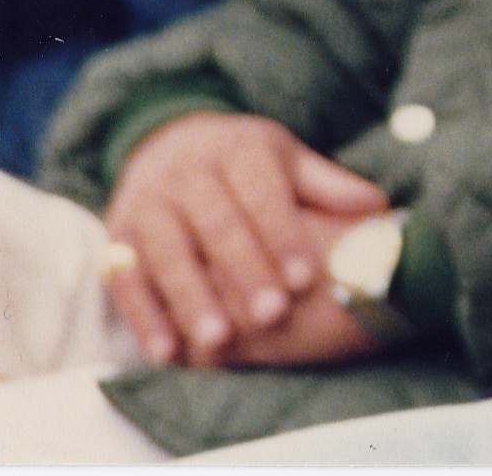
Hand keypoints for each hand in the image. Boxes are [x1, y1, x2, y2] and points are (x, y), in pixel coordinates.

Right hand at [103, 113, 387, 365]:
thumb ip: (326, 185)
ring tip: (219, 339)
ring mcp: (146, 204)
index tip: (306, 277)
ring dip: (192, 299)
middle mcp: (186, 174)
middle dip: (244, 271)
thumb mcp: (286, 159)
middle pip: (216, 225)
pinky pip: (125, 279)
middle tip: (271, 315)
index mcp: (237, 150)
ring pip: (167, 254)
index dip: (283, 234)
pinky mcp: (115, 237)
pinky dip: (144, 317)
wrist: (168, 140)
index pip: (262, 193)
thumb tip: (375, 206)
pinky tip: (166, 352)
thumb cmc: (245, 162)